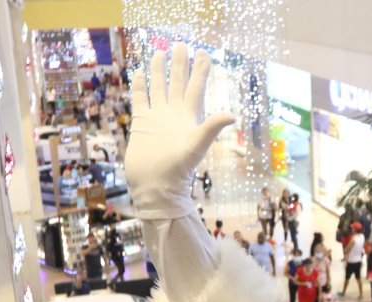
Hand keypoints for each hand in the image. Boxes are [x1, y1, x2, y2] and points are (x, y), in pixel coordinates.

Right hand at [124, 45, 234, 218]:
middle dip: (180, 63)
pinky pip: (141, 99)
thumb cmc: (178, 170)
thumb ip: (211, 128)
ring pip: (159, 87)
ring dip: (159, 70)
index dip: (200, 70)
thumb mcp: (197, 146)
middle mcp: (174, 113)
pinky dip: (140, 86)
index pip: (196, 86)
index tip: (203, 52)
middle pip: (178, 82)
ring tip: (159, 52)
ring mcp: (157, 117)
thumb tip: (232, 115)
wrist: (156, 186)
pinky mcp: (141, 123)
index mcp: (189, 115)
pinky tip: (139, 73)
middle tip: (181, 44)